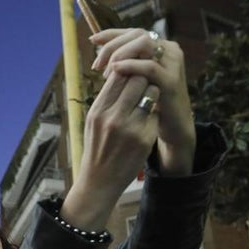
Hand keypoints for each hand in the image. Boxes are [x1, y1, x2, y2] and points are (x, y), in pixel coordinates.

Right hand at [63, 29, 195, 230]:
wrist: (99, 182)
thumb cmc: (96, 148)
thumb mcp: (93, 121)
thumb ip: (106, 97)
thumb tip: (119, 71)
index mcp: (98, 109)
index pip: (117, 73)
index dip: (128, 66)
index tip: (134, 66)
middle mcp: (112, 116)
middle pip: (136, 77)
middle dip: (143, 74)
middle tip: (145, 77)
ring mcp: (129, 128)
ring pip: (150, 91)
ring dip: (152, 90)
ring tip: (147, 98)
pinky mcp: (144, 138)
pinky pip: (155, 113)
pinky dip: (154, 113)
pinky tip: (149, 120)